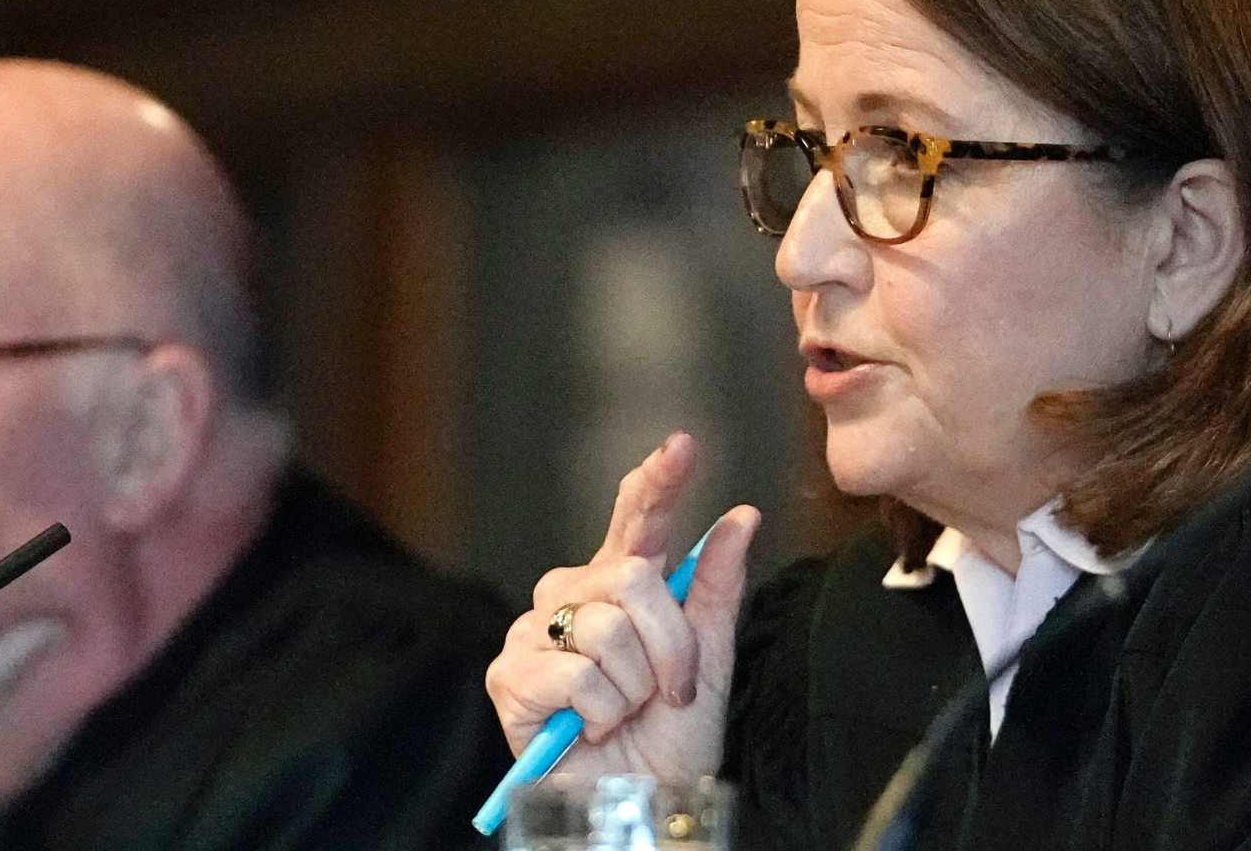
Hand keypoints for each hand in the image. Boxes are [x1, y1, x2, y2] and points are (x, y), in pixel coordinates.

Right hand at [484, 432, 760, 781]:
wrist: (643, 804)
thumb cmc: (670, 741)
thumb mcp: (708, 662)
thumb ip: (715, 588)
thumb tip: (740, 515)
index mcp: (621, 587)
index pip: (636, 519)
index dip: (657, 481)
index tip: (682, 445)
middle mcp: (571, 597)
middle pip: (632, 578)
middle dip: (670, 644)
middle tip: (670, 692)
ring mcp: (534, 634)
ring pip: (606, 627)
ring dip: (636, 686)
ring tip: (626, 715)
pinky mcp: (510, 676)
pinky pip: (577, 673)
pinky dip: (602, 711)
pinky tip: (591, 728)